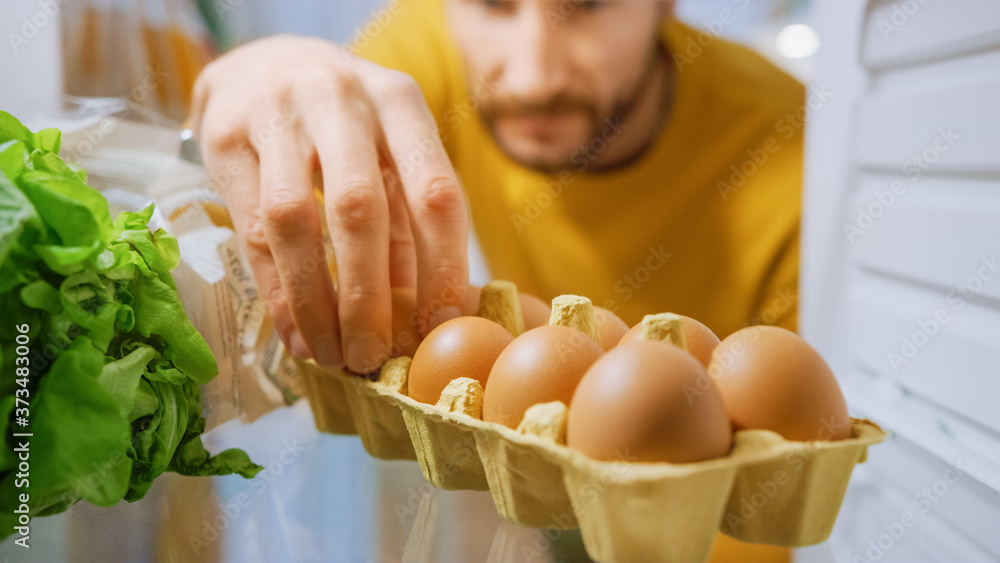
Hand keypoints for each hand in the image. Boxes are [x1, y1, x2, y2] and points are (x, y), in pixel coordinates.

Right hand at [189, 35, 468, 372]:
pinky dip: (278, 291)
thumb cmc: (345, 125)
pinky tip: (295, 332)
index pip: (435, 193)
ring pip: (296, 222)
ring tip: (331, 354)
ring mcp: (277, 113)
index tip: (441, 326)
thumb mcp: (388, 156)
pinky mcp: (224, 137)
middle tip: (374, 356)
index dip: (443, 269)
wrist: (261, 63)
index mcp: (400, 102)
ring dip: (316, 302)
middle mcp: (341, 99)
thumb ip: (408, 224)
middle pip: (360, 209)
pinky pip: (251, 229)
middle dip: (369, 297)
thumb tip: (423, 316)